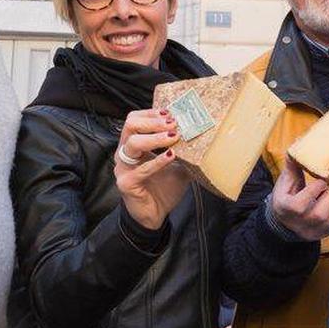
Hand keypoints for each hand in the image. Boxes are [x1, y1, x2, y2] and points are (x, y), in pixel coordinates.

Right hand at [114, 108, 188, 229]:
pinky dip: (158, 161)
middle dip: (153, 121)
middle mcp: (125, 153)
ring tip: (173, 136)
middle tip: (173, 123)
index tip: (171, 112)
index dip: (152, 113)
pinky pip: (142, 168)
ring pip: (133, 143)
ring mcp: (123, 168)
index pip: (135, 120)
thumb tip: (205, 138)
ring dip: (155, 138)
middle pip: (131, 125)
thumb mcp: (178, 165)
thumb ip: (185, 152)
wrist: (155, 215)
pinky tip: (171, 156)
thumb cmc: (163, 188)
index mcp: (134, 145)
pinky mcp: (127, 182)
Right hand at [269, 156, 328, 240]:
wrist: (287, 223)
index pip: (300, 204)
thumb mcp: (284, 183)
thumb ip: (292, 166)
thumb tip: (299, 145)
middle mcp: (299, 224)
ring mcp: (313, 232)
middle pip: (319, 213)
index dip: (313, 191)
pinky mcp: (325, 234)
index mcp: (285, 210)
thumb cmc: (286, 198)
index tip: (322, 180)